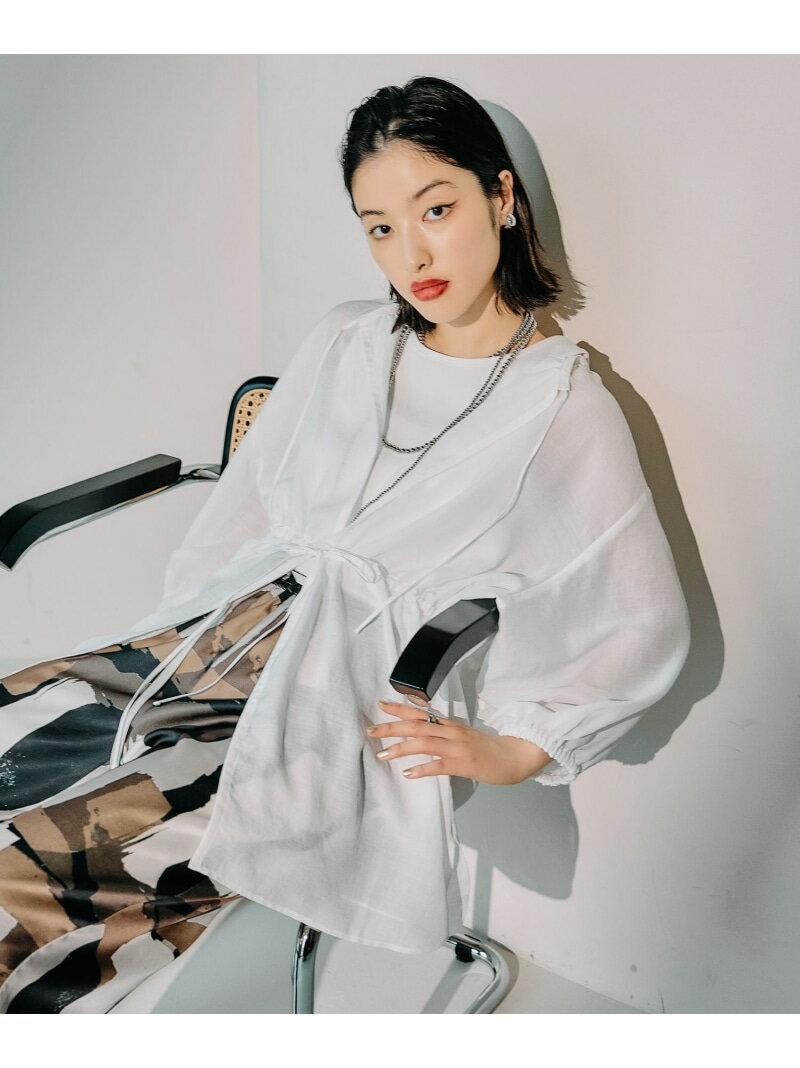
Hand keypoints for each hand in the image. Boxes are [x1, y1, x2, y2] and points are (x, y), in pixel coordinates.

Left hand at [367, 700, 552, 784]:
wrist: (515, 756)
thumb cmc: (488, 748)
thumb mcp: (463, 735)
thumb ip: (443, 732)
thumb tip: (421, 730)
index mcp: (451, 725)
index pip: (421, 714)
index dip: (400, 709)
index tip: (381, 705)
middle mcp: (452, 732)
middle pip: (417, 726)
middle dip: (392, 728)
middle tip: (370, 730)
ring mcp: (458, 747)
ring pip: (425, 744)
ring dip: (401, 748)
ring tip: (382, 755)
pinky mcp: (465, 764)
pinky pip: (440, 766)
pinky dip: (423, 769)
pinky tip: (408, 773)